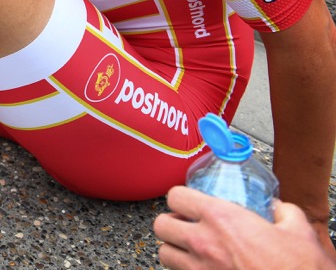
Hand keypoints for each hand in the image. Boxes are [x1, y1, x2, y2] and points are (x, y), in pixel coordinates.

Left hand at [154, 186, 335, 269]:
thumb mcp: (297, 230)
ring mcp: (200, 269)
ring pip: (164, 253)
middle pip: (160, 224)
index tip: (190, 203)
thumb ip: (283, 211)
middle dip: (172, 223)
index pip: (175, 196)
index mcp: (221, 218)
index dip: (181, 198)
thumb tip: (277, 208)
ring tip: (191, 249)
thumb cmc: (299, 266)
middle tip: (187, 226)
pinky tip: (204, 268)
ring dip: (174, 249)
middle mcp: (203, 242)